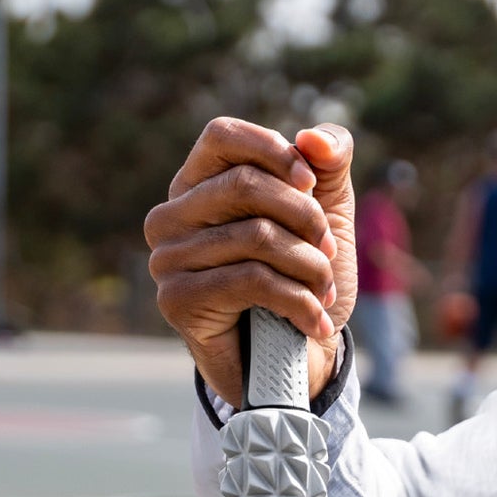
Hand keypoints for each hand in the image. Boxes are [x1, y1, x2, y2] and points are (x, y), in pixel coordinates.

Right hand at [145, 117, 355, 408]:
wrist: (297, 361)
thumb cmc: (304, 279)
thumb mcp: (327, 213)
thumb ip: (328, 163)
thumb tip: (314, 138)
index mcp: (198, 185)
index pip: (222, 135)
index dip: (274, 151)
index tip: (311, 186)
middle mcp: (171, 216)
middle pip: (245, 184)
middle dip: (306, 217)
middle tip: (328, 252)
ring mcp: (168, 258)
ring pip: (256, 236)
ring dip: (310, 266)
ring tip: (323, 291)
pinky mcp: (177, 300)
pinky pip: (251, 281)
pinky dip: (298, 300)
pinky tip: (314, 321)